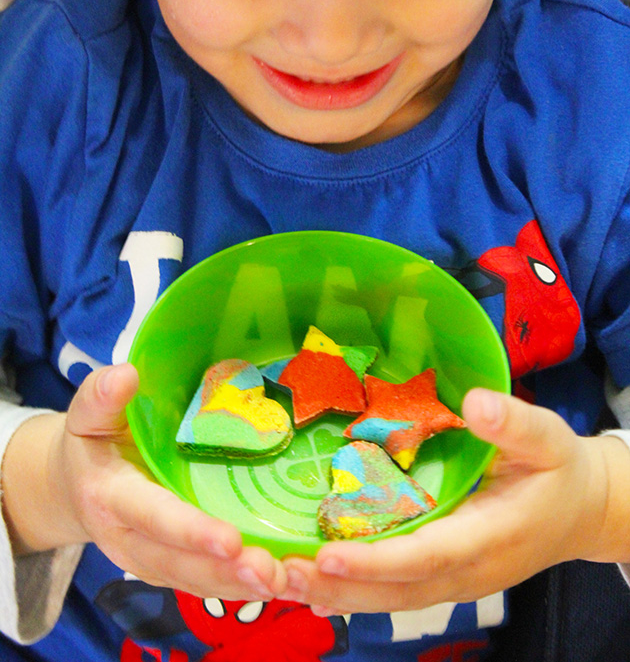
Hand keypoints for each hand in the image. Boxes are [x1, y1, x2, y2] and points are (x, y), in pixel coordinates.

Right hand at [4, 364, 286, 600]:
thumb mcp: (88, 414)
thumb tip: (126, 375)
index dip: (190, 530)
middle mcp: (128, 539)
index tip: (231, 540)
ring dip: (239, 585)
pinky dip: (239, 587)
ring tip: (283, 581)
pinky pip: (204, 583)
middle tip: (270, 572)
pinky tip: (279, 582)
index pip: (153, 515)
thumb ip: (101, 395)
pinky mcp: (169, 568)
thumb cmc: (92, 441)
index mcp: (110, 497)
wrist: (76, 484)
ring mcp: (148, 560)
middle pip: (178, 563)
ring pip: (194, 581)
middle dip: (223, 571)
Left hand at [280, 389, 629, 614]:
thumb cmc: (559, 470)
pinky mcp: (445, 577)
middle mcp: (467, 571)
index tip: (328, 553)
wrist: (582, 511)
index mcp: (490, 536)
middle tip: (282, 573)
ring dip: (337, 594)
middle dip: (338, 586)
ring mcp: (455, 581)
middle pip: (397, 591)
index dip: (376, 559)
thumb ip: (512, 423)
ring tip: (285, 580)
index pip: (426, 555)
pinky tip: (316, 581)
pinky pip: (396, 592)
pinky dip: (355, 590)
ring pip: (391, 599)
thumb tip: (476, 403)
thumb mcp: (547, 438)